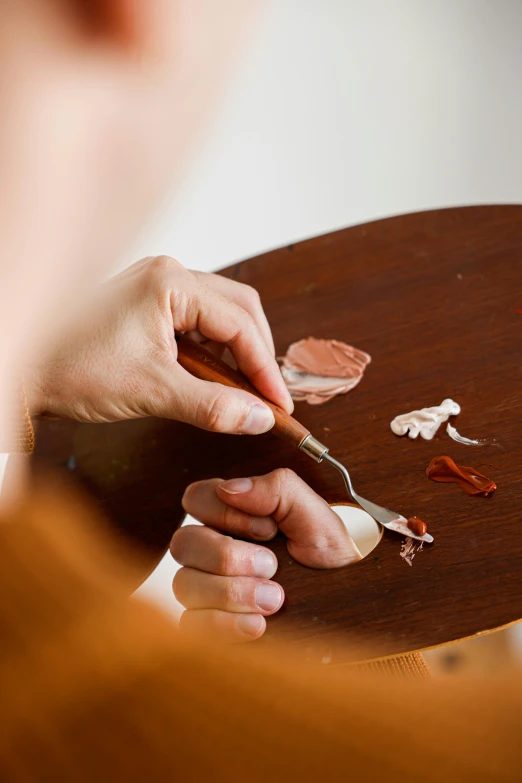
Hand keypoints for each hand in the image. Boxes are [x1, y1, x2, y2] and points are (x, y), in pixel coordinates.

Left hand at [28, 256, 292, 432]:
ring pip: (220, 315)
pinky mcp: (148, 304)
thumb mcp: (152, 391)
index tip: (279, 404)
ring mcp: (157, 287)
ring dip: (236, 353)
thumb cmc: (72, 369)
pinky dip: (213, 352)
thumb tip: (260, 419)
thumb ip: (213, 406)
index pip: (239, 323)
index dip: (265, 367)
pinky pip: (197, 323)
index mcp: (171, 282)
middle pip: (238, 309)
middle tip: (269, 397)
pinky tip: (215, 379)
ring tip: (245, 392)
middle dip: (257, 354)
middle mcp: (168, 275)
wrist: (24, 370)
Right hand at [171, 469, 361, 642]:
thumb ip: (275, 490)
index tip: (267, 529)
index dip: (225, 513)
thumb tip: (230, 488)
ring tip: (274, 600)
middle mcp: (210, 549)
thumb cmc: (328, 554)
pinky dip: (225, 624)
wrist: (346, 603)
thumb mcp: (312, 514)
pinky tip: (258, 624)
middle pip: (184, 543)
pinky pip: (191, 625)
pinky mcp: (208, 624)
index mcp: (231, 514)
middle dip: (228, 557)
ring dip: (231, 592)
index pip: (195, 498)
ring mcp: (205, 587)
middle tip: (271, 567)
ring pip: (185, 585)